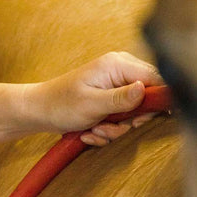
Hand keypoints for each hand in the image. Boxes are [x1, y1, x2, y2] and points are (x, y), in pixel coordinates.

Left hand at [32, 51, 164, 145]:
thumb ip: (121, 99)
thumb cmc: (60, 104)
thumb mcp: (92, 104)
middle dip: (127, 121)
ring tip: (93, 130)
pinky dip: (106, 129)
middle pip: (146, 100)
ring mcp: (116, 86)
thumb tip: (146, 89)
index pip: (155, 78)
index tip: (141, 119)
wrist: (39, 111)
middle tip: (107, 127)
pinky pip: (120, 119)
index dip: (157, 101)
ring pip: (132, 114)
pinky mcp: (111, 100)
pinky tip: (90, 131)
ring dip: (113, 129)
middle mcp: (121, 71)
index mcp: (118, 64)